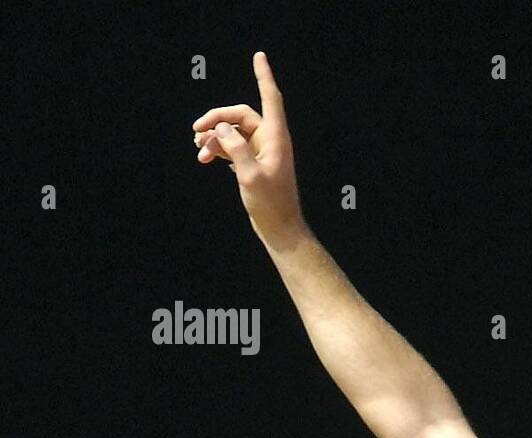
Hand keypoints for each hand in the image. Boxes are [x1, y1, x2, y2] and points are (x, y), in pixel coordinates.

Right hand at [192, 51, 305, 247]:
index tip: (259, 56)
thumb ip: (235, 149)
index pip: (270, 99)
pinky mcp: (252, 163)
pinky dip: (217, 148)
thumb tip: (221, 129)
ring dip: (213, 136)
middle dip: (217, 118)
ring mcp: (261, 152)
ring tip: (197, 149)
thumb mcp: (250, 176)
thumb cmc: (270, 205)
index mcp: (276, 138)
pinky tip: (203, 158)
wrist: (278, 228)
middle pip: (240, 115)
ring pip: (233, 131)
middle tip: (195, 130)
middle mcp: (270, 141)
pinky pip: (231, 146)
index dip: (264, 76)